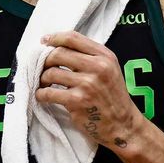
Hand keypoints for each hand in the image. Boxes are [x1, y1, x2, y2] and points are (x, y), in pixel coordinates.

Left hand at [36, 31, 142, 150]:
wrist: (122, 124)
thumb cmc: (112, 96)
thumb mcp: (109, 70)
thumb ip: (89, 57)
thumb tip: (58, 47)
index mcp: (105, 56)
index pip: (73, 38)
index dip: (54, 38)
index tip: (44, 41)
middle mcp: (98, 67)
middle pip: (59, 53)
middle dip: (46, 60)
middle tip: (42, 67)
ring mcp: (87, 84)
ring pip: (52, 73)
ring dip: (42, 78)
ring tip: (44, 83)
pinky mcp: (77, 101)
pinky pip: (49, 93)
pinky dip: (41, 94)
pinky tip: (42, 96)